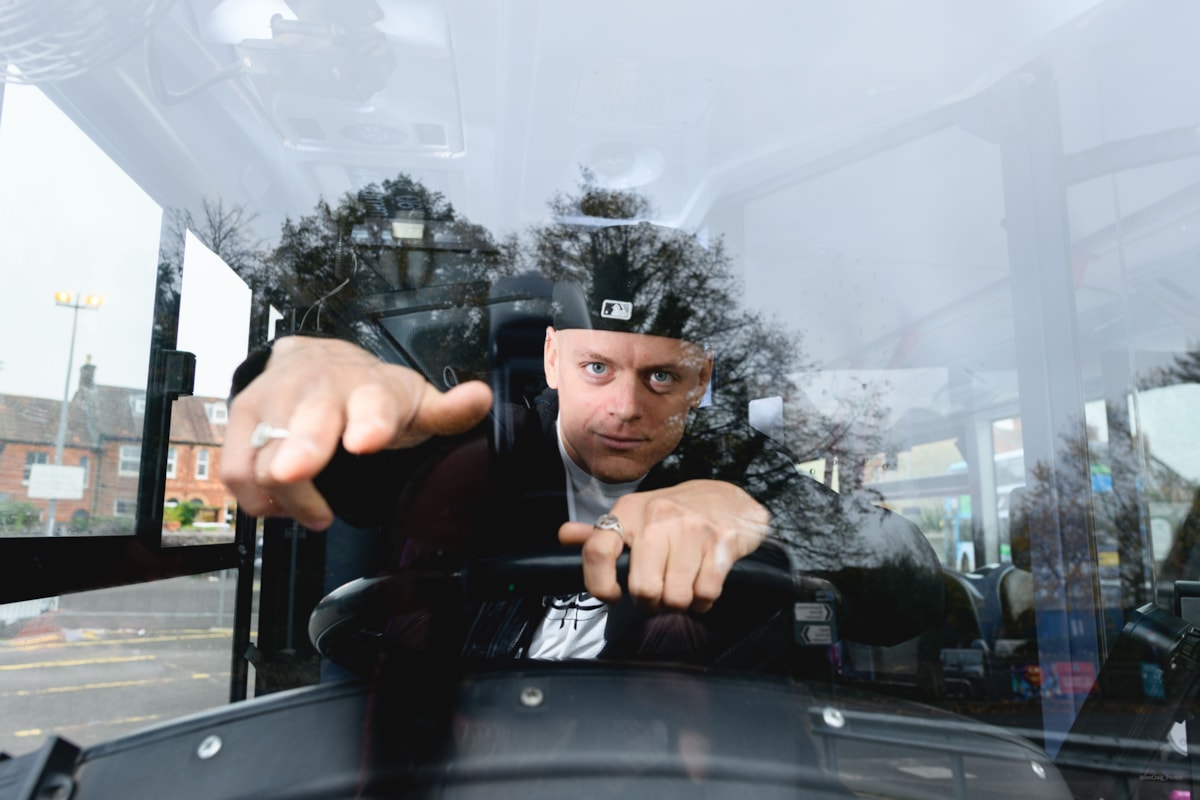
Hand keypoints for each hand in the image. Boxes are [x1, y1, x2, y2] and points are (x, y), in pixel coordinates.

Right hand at [221, 336, 491, 528]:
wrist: (317, 360)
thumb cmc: (370, 394)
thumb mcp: (416, 402)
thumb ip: (449, 411)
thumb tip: (482, 398)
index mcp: (370, 390)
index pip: (371, 403)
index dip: (368, 422)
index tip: (366, 441)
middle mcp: (318, 390)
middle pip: (305, 423)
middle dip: (299, 450)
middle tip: (297, 474)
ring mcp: (274, 400)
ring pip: (265, 458)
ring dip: (287, 496)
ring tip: (316, 511)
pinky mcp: (241, 417)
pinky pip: (236, 469)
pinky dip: (256, 497)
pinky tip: (281, 503)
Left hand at [558, 480, 769, 612]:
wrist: (730, 501)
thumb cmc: (677, 514)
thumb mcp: (636, 515)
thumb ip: (600, 532)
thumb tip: (564, 536)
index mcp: (630, 511)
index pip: (598, 551)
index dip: (599, 585)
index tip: (612, 596)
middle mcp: (659, 517)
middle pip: (643, 588)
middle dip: (650, 603)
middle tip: (657, 594)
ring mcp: (693, 530)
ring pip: (676, 597)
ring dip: (679, 603)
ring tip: (681, 589)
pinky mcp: (722, 544)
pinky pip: (706, 594)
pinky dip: (703, 601)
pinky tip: (701, 587)